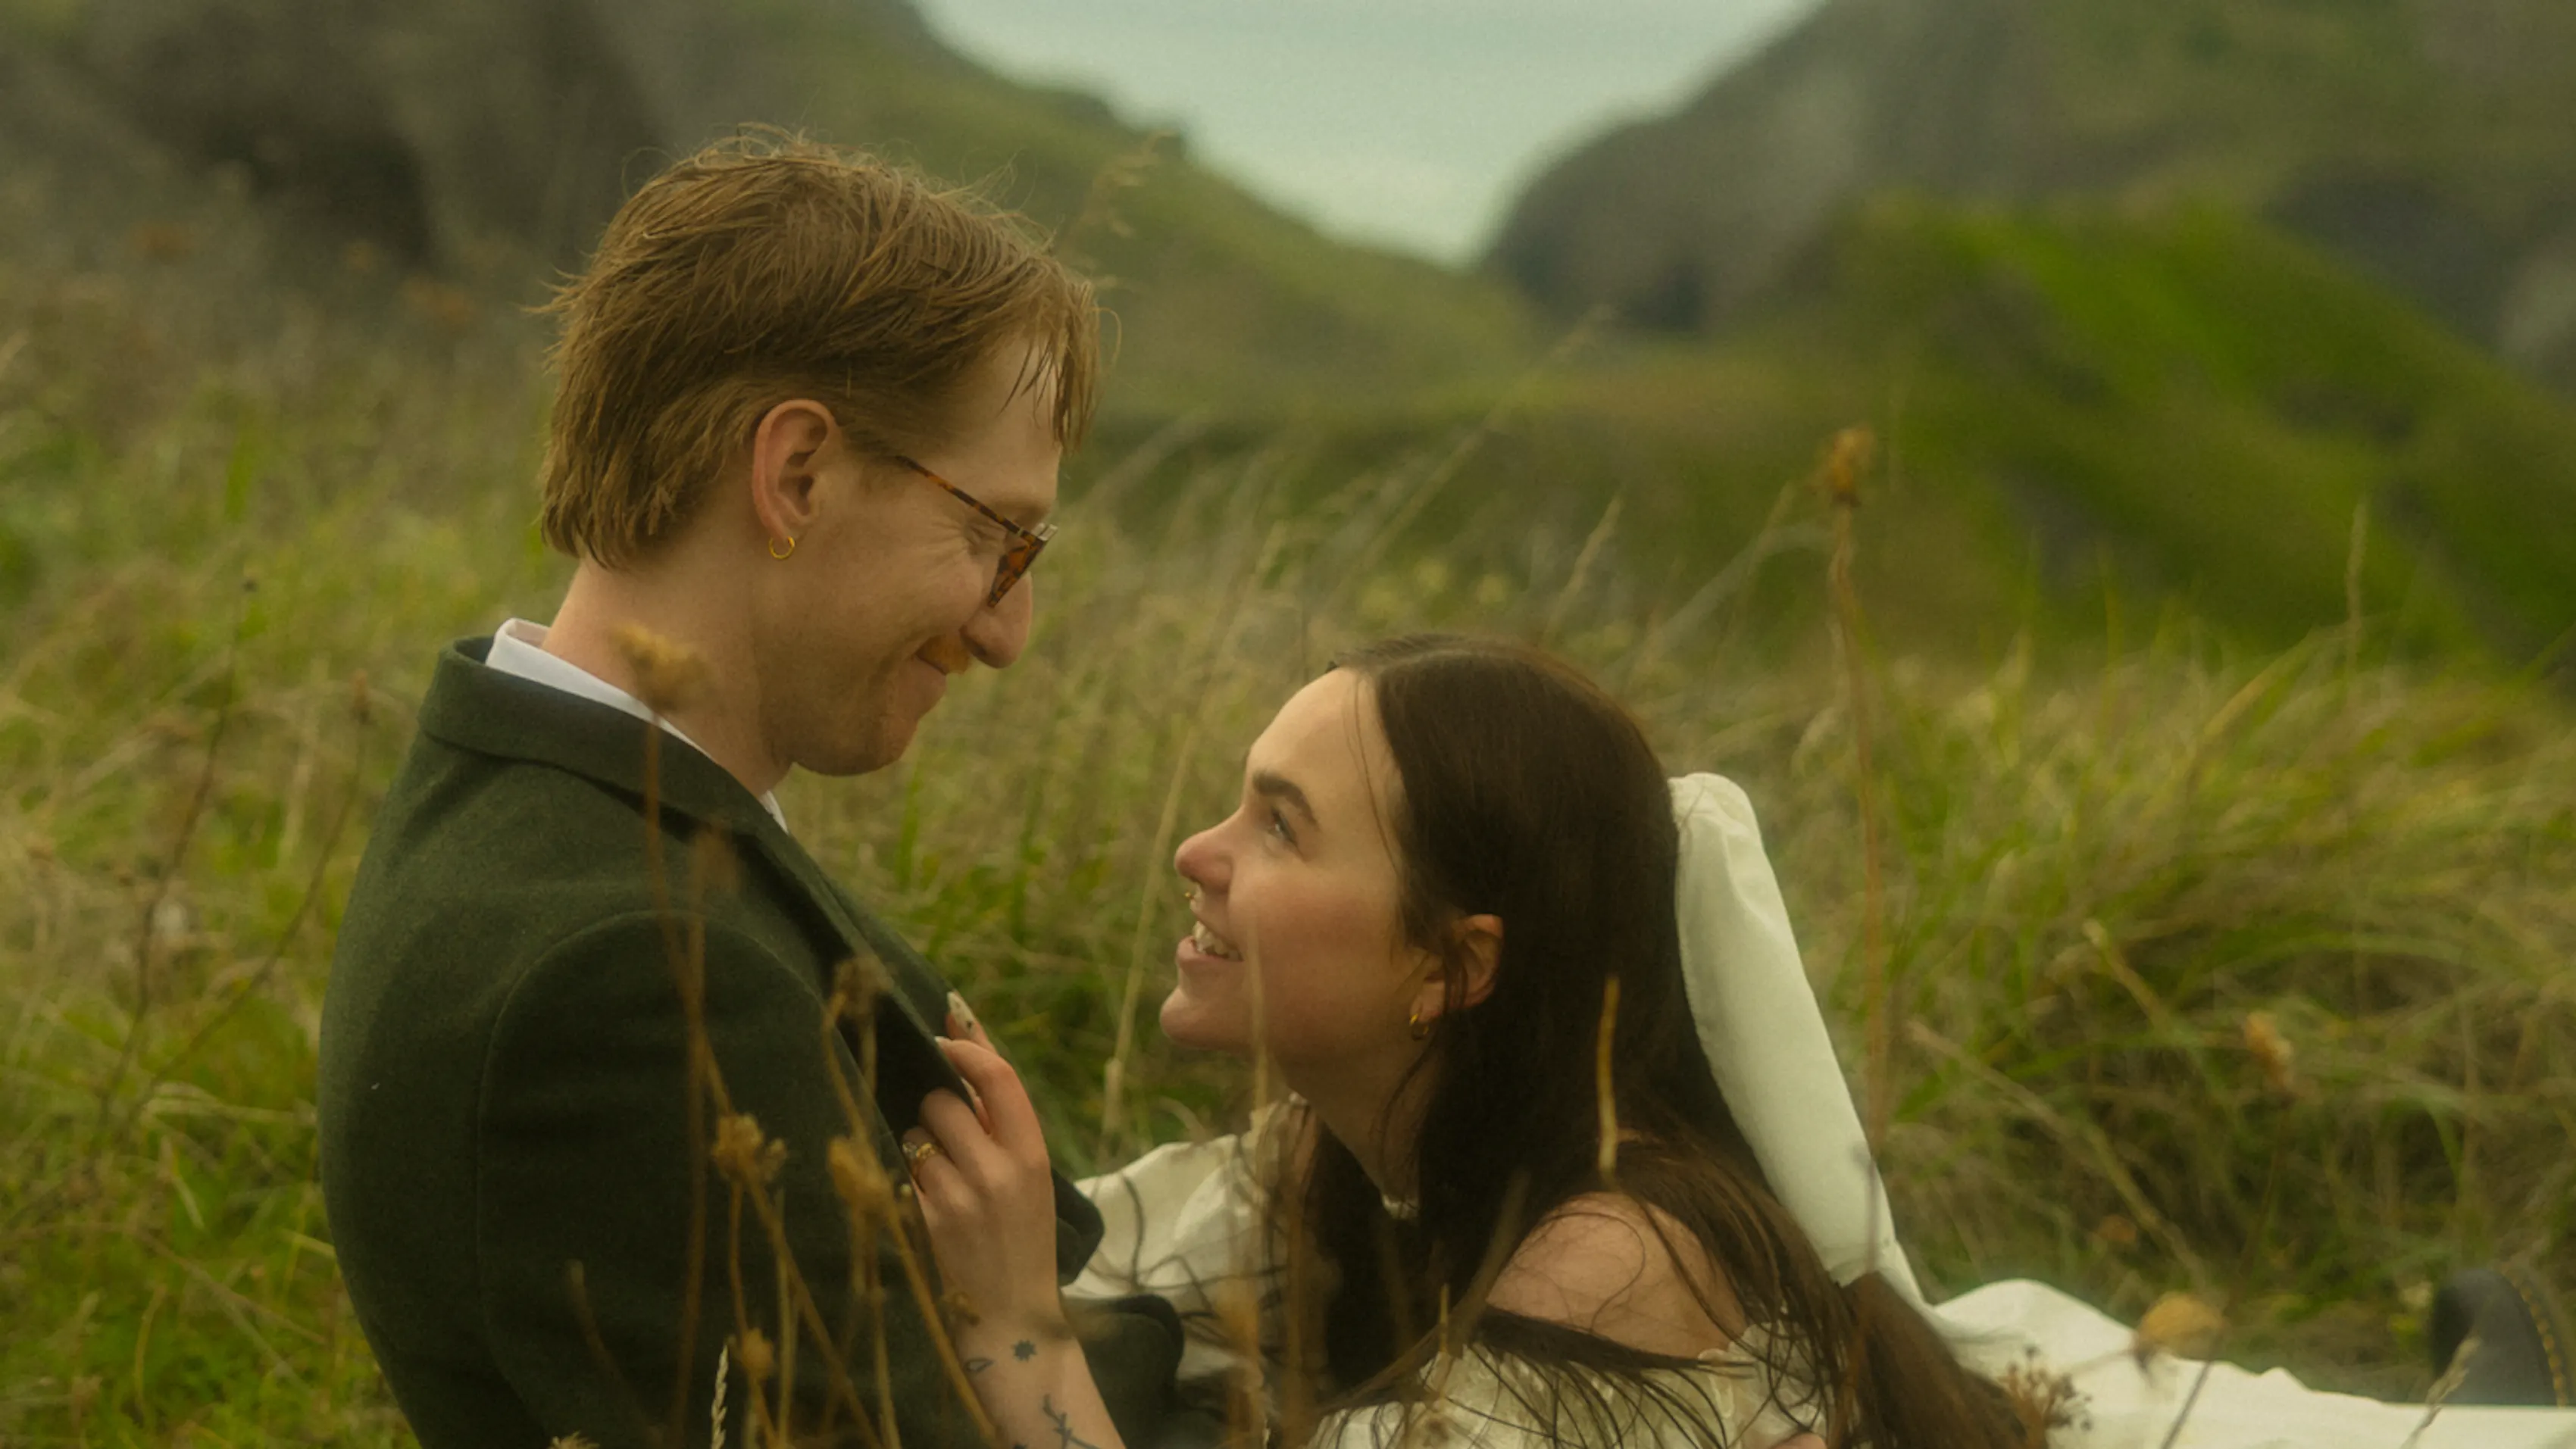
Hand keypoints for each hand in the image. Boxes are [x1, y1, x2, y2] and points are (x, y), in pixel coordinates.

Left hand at [905, 1029, 1066, 1354]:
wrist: (1013, 1319)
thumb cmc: (1022, 1240)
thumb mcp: (1031, 1179)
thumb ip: (1002, 1123)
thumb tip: (963, 1044)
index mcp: (1032, 1156)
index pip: (999, 1077)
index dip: (967, 1043)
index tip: (945, 1030)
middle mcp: (997, 1172)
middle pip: (944, 1101)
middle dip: (937, 1110)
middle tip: (949, 1141)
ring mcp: (958, 1199)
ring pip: (915, 1135)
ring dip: (918, 1146)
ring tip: (941, 1182)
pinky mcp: (924, 1224)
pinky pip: (899, 1172)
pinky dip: (906, 1180)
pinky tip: (925, 1206)